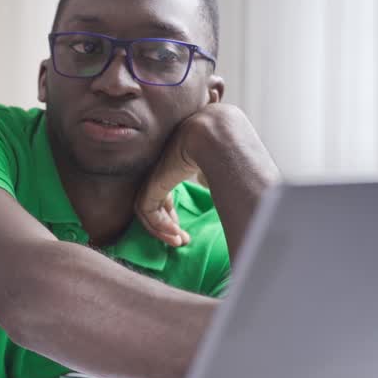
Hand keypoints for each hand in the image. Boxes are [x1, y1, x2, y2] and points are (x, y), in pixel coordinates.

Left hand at [135, 105, 233, 246]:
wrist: (220, 135)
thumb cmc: (230, 148)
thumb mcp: (219, 167)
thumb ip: (212, 177)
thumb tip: (228, 192)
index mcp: (176, 161)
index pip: (163, 192)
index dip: (170, 214)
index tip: (183, 231)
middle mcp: (162, 168)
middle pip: (156, 201)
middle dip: (167, 224)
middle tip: (181, 240)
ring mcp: (154, 174)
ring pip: (148, 208)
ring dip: (162, 230)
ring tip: (180, 241)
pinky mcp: (152, 182)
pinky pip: (146, 210)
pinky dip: (159, 226)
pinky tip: (177, 234)